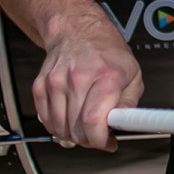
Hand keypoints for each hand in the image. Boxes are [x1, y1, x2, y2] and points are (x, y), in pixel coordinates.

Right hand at [30, 15, 144, 149]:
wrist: (77, 31)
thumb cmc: (106, 52)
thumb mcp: (133, 75)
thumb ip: (129, 104)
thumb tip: (123, 124)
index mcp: (105, 76)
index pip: (94, 120)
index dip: (100, 140)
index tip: (107, 142)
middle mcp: (77, 78)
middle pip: (76, 128)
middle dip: (90, 140)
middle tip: (99, 135)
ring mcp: (56, 82)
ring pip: (59, 128)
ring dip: (73, 135)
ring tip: (84, 126)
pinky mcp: (41, 86)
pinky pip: (45, 120)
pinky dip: (57, 126)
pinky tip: (69, 119)